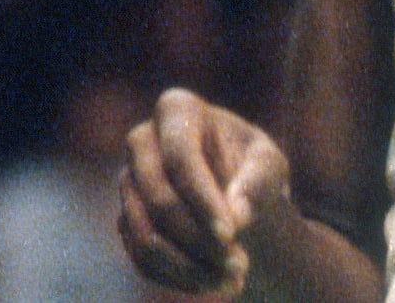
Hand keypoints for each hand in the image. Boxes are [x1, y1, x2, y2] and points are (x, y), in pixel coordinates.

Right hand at [121, 88, 292, 296]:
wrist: (234, 192)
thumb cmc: (252, 167)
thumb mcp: (268, 164)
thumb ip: (256, 182)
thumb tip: (236, 217)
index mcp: (176, 109)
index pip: (180, 158)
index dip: (202, 200)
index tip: (231, 235)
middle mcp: (141, 142)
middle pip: (159, 200)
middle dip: (200, 240)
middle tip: (241, 267)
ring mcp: (128, 183)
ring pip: (147, 236)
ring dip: (190, 268)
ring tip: (233, 281)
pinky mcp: (126, 221)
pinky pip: (142, 259)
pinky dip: (178, 278)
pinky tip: (212, 284)